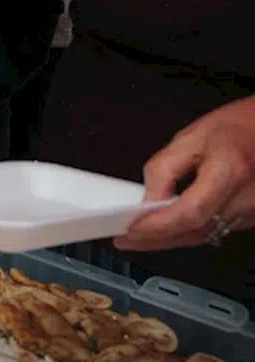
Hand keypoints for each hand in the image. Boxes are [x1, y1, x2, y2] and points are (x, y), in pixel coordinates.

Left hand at [116, 95, 254, 250]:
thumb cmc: (239, 126)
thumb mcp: (193, 136)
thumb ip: (166, 167)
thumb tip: (148, 197)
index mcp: (230, 171)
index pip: (190, 212)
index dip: (158, 225)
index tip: (131, 228)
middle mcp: (246, 199)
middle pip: (195, 231)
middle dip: (156, 239)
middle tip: (125, 240)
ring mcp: (252, 212)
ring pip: (204, 235)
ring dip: (170, 240)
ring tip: (137, 238)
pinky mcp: (251, 216)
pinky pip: (214, 230)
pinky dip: (188, 233)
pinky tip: (167, 231)